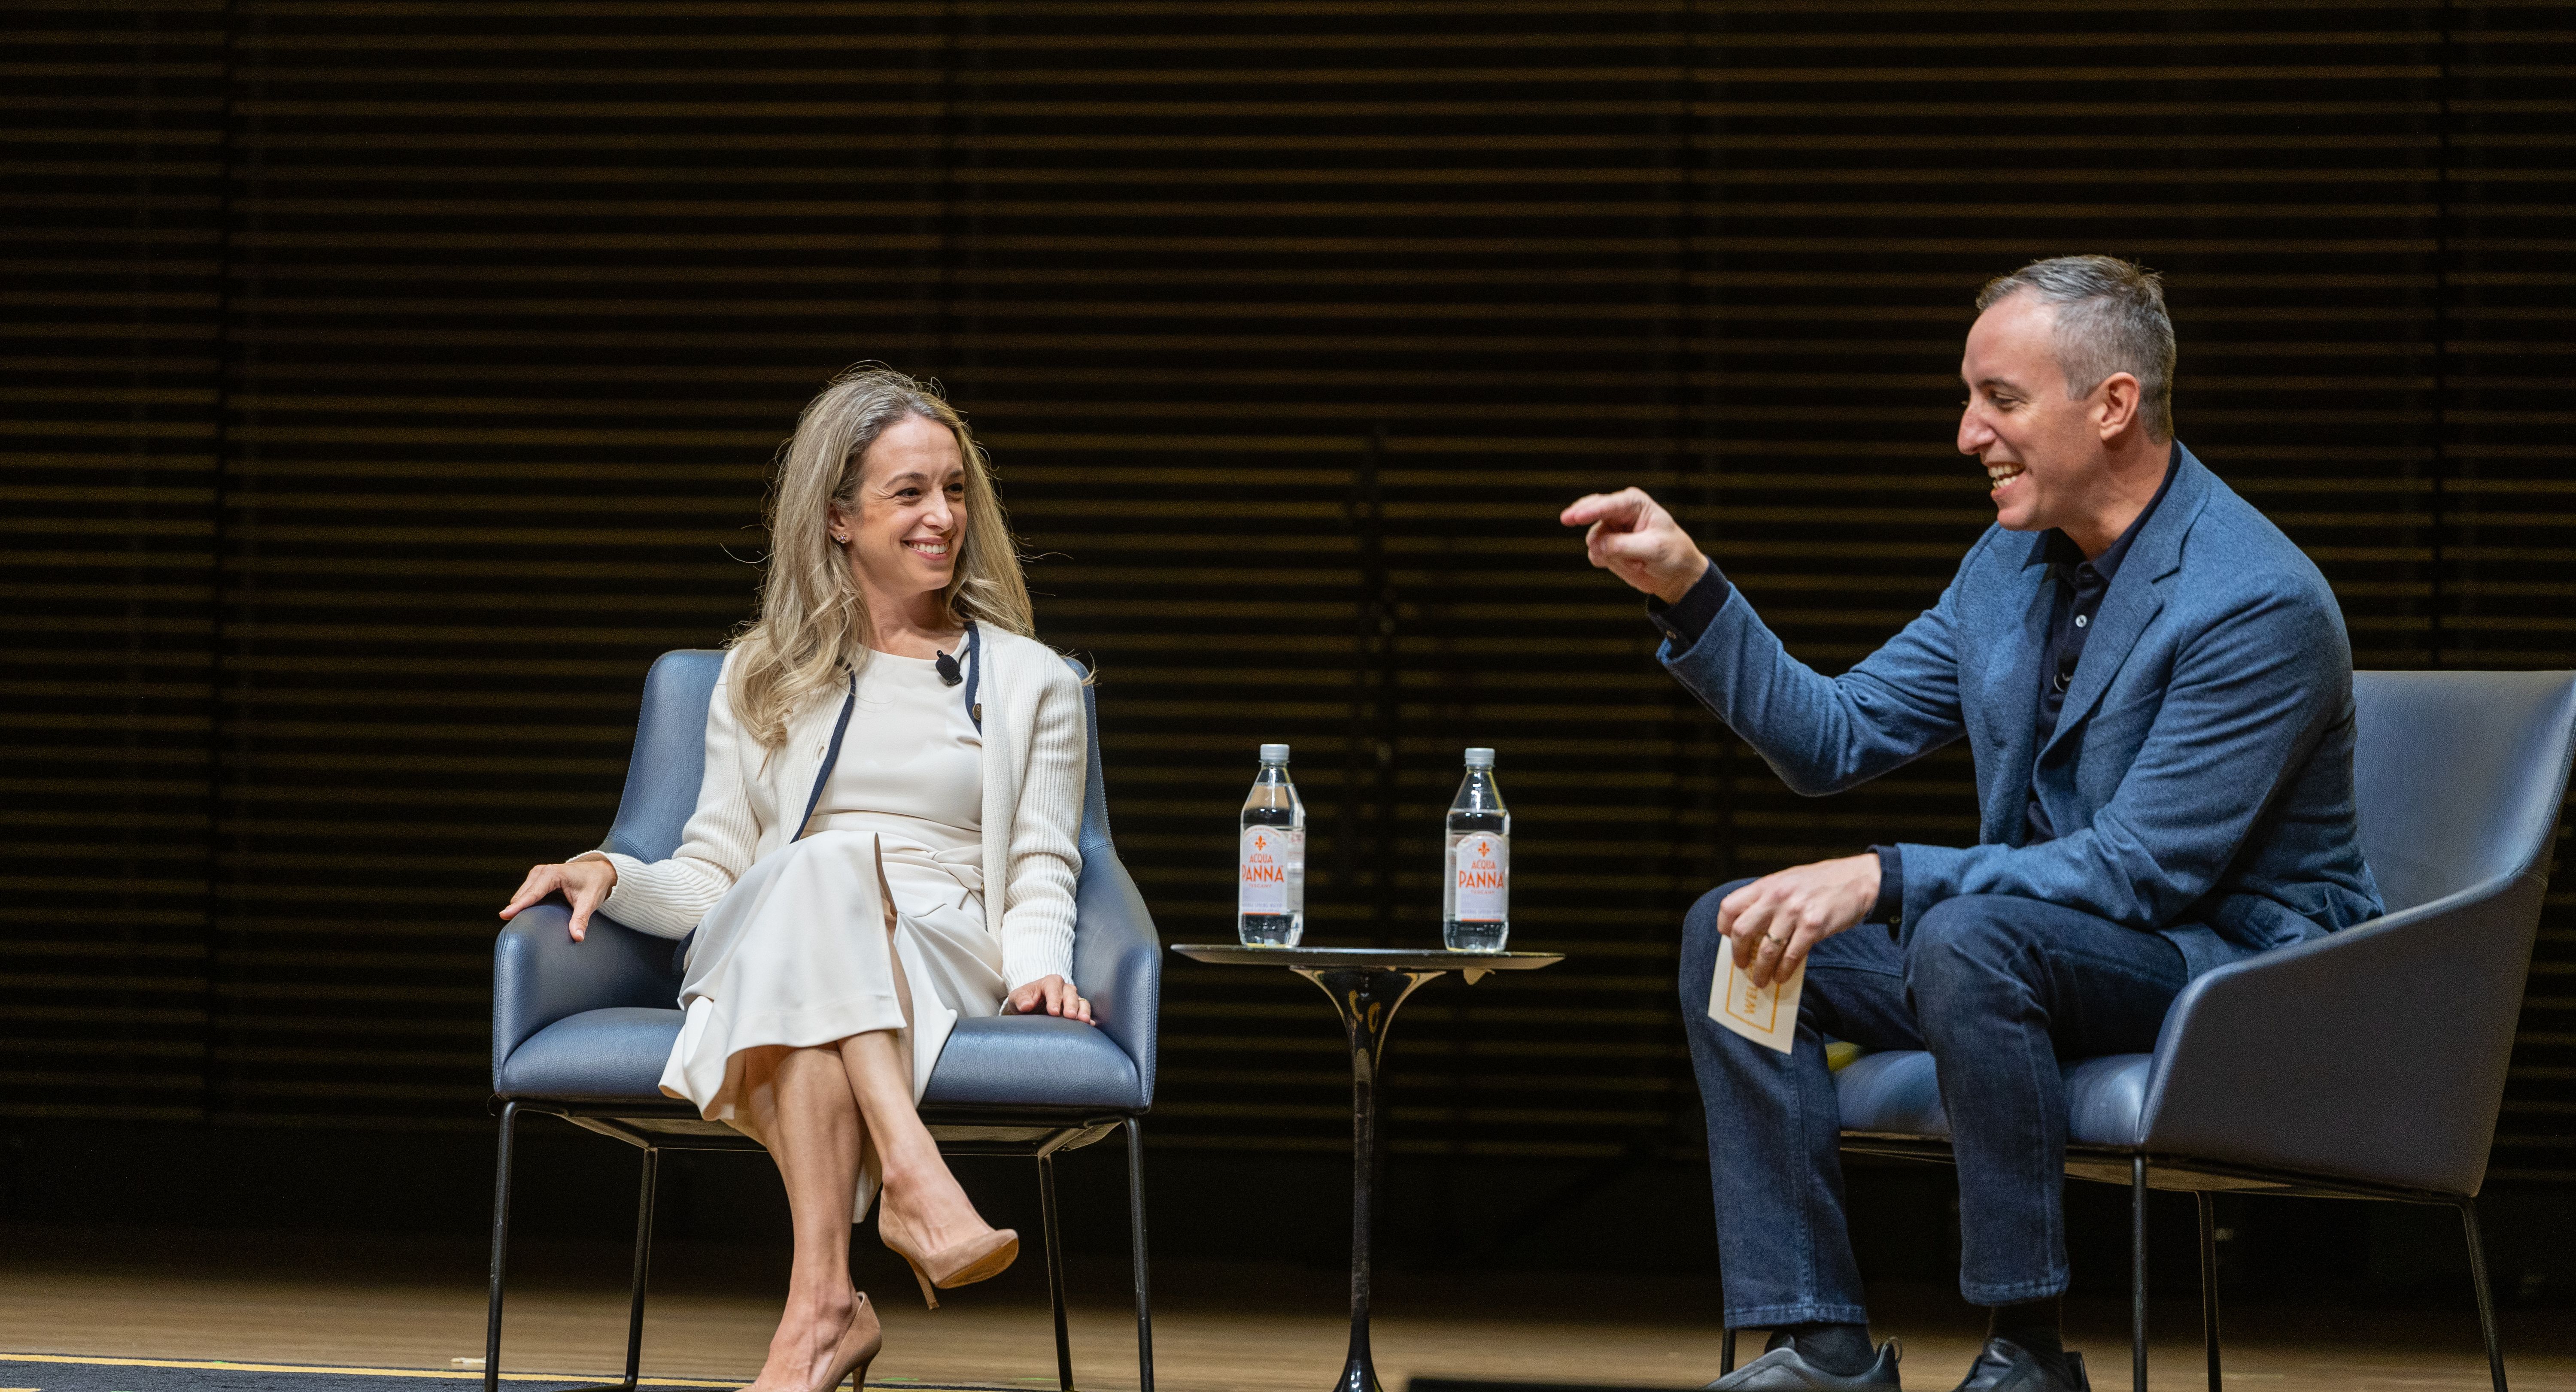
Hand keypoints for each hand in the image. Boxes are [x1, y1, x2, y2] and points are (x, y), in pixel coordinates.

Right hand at [500, 858, 617, 941]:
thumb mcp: (589, 902)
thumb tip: (577, 937)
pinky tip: (529, 915)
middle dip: (519, 910)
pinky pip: (525, 894)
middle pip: (522, 895)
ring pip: (521, 895)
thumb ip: (581, 919)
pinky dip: (526, 903)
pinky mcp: (537, 878)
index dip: (518, 906)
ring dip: (522, 907)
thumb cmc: (594, 884)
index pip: (532, 894)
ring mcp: (537, 873)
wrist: (600, 871)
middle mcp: (541, 871)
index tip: (504, 915)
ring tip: (523, 923)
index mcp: (552, 874)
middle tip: (519, 929)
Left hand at [1006, 974, 1093, 1023]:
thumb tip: (1026, 1005)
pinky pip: (1085, 1012)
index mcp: (1050, 982)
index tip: (1053, 1012)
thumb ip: (1021, 999)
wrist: (1030, 1007)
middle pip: (1071, 994)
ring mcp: (1072, 999)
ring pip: (1081, 1002)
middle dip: (1071, 1005)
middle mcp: (1064, 988)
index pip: (1054, 988)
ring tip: (1084, 1021)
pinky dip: (1088, 1019)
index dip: (1054, 999)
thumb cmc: (1024, 1000)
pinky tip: (1089, 1025)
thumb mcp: (1017, 997)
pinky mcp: (1077, 1010)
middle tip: (1070, 1016)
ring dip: (1083, 1011)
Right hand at [1558, 487, 1710, 603]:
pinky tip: (1627, 565)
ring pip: (1594, 539)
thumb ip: (1623, 545)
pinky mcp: (1606, 547)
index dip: (1590, 510)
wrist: (1676, 573)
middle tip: (1566, 519)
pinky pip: (1594, 554)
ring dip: (1610, 554)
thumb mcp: (1653, 548)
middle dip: (1581, 515)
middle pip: (1590, 511)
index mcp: (1634, 503)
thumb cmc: (1672, 553)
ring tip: (1635, 561)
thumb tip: (1597, 546)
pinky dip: (1607, 562)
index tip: (1575, 517)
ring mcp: (1610, 530)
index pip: (1608, 504)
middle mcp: (1619, 512)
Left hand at [1719, 853, 1881, 988]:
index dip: (1724, 927)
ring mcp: (1795, 912)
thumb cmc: (1822, 882)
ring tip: (1761, 981)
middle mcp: (1777, 897)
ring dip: (1761, 970)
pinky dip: (1784, 971)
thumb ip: (1769, 899)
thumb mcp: (1788, 881)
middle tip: (1741, 965)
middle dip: (1738, 954)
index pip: (1729, 906)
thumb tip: (1752, 927)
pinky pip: (1791, 956)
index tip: (1728, 939)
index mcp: (1767, 885)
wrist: (1859, 879)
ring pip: (1766, 950)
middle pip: (1741, 930)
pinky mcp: (1814, 926)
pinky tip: (1782, 977)